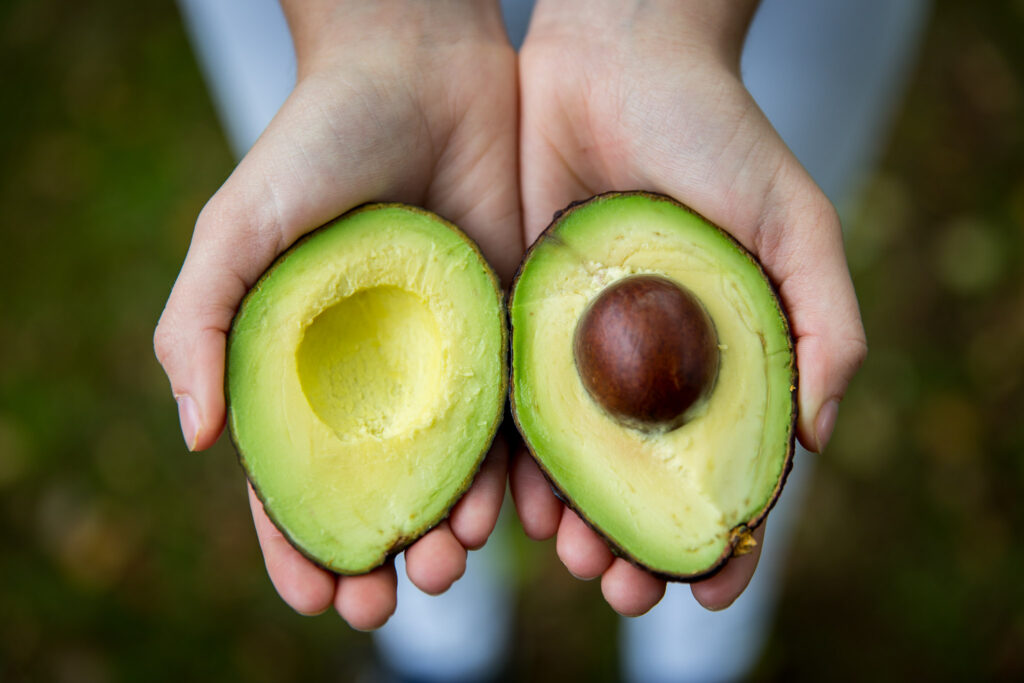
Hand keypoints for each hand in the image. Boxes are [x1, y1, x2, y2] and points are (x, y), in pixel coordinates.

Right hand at [154, 0, 519, 629]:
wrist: (422, 73)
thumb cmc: (316, 144)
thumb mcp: (237, 229)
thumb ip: (201, 327)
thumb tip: (196, 441)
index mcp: (307, 369)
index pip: (299, 479)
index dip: (299, 545)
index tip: (317, 597)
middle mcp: (381, 377)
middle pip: (381, 491)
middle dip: (383, 553)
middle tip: (393, 597)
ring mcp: (449, 360)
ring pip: (456, 471)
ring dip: (455, 530)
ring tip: (452, 563)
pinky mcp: (510, 333)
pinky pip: (520, 419)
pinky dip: (522, 475)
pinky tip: (524, 514)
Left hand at [512, 0, 865, 615]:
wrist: (612, 59)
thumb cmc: (715, 132)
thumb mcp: (793, 220)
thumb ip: (826, 322)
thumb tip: (821, 440)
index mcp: (723, 355)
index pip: (726, 468)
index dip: (725, 535)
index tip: (712, 593)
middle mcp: (650, 365)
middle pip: (644, 481)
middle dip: (638, 544)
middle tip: (624, 589)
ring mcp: (583, 348)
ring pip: (575, 460)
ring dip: (573, 519)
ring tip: (570, 559)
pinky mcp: (521, 321)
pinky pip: (515, 404)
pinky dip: (516, 460)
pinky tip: (511, 502)